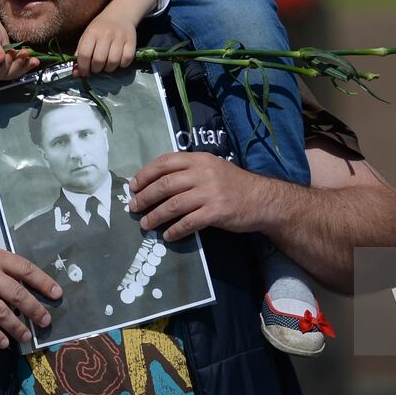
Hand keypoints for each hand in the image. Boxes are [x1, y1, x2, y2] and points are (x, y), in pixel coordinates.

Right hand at [0, 0, 37, 80]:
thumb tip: (0, 59)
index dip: (6, 64)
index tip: (11, 52)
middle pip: (7, 74)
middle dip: (18, 65)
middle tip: (25, 53)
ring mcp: (1, 68)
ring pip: (15, 72)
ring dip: (25, 66)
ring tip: (35, 60)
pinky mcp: (9, 63)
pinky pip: (18, 66)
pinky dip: (26, 64)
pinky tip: (35, 61)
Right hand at [0, 233, 62, 348]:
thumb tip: (12, 270)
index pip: (26, 269)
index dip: (44, 282)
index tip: (57, 293)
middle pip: (18, 294)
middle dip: (35, 309)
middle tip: (46, 321)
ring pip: (3, 313)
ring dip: (17, 327)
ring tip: (27, 337)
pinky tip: (3, 343)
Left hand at [74, 11, 137, 75]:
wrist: (120, 14)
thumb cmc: (100, 28)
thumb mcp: (87, 36)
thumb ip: (80, 54)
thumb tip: (76, 73)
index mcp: (92, 32)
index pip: (84, 54)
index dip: (83, 67)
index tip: (84, 72)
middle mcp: (106, 34)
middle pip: (99, 60)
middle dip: (96, 69)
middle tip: (96, 68)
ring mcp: (120, 37)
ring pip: (113, 62)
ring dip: (109, 69)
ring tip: (107, 65)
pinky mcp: (132, 41)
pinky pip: (127, 59)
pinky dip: (122, 65)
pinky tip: (118, 61)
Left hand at [128, 152, 270, 240]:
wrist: (262, 200)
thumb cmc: (234, 184)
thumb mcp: (213, 168)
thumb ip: (189, 171)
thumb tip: (157, 182)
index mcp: (200, 159)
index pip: (165, 162)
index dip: (146, 174)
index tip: (133, 186)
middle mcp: (203, 173)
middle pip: (165, 184)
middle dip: (145, 197)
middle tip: (133, 207)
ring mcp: (210, 193)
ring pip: (173, 205)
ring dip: (155, 216)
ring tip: (145, 224)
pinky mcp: (216, 213)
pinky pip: (188, 223)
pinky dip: (174, 230)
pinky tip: (167, 235)